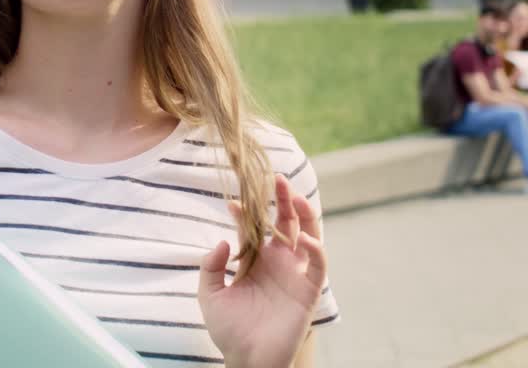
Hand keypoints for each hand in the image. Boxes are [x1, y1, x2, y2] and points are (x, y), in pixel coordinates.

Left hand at [198, 174, 326, 367]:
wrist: (247, 359)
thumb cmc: (229, 330)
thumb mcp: (210, 295)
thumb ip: (210, 267)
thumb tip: (222, 241)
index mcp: (255, 260)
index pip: (253, 227)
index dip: (245, 213)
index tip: (232, 202)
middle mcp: (277, 261)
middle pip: (285, 222)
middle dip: (283, 199)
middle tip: (277, 178)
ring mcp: (295, 272)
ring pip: (307, 234)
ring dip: (305, 214)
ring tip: (295, 195)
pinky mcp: (308, 288)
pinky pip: (318, 263)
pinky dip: (316, 247)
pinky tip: (303, 238)